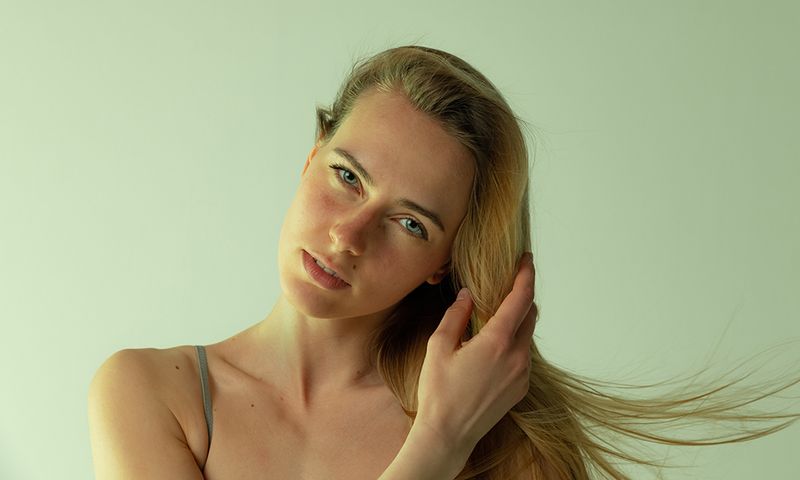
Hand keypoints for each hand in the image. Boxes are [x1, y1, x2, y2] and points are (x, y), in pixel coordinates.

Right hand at [413, 253, 535, 460]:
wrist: (448, 434)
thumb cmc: (439, 392)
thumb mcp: (438, 347)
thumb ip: (455, 316)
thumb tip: (467, 296)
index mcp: (497, 342)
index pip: (520, 298)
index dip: (526, 275)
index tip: (526, 259)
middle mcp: (517, 356)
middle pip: (530, 314)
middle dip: (521, 296)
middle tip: (505, 286)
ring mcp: (522, 373)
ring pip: (527, 336)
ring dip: (516, 322)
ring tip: (492, 320)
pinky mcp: (521, 387)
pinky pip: (524, 356)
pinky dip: (513, 343)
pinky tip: (491, 349)